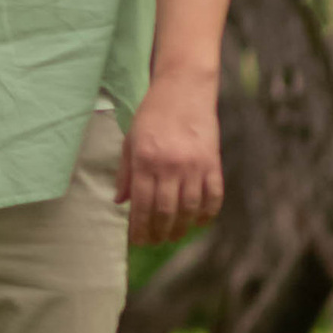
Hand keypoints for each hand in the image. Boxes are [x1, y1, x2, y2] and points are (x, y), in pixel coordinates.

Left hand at [117, 62, 222, 244]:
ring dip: (182, 227)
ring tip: (174, 235)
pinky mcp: (213, 163)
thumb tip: (120, 202)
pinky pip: (213, 196)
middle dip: (159, 232)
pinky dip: (207, 214)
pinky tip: (198, 222)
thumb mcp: (131, 140)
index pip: (141, 204)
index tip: (138, 241)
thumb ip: (126, 173)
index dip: (139, 227)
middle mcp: (170, 165)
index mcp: (145, 159)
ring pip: (189, 209)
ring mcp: (194, 165)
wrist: (184, 89)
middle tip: (155, 242)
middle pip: (165, 211)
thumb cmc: (153, 115)